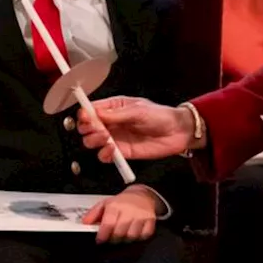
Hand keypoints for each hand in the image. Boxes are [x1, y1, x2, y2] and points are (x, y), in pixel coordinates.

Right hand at [78, 97, 197, 161]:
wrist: (177, 133)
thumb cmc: (161, 116)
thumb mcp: (138, 110)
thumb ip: (116, 114)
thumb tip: (96, 113)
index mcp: (114, 107)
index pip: (91, 109)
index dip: (85, 113)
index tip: (86, 117)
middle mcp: (112, 122)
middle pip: (87, 127)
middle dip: (88, 129)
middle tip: (98, 129)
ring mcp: (115, 137)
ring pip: (92, 142)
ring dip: (95, 141)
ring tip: (107, 138)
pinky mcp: (121, 152)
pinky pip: (105, 156)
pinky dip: (104, 154)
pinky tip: (112, 150)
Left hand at [81, 186, 158, 243]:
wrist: (142, 195)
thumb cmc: (122, 201)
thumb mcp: (105, 203)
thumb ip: (93, 214)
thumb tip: (85, 223)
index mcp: (115, 205)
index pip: (108, 223)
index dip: (102, 235)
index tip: (99, 240)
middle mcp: (128, 210)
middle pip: (119, 233)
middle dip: (113, 239)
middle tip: (111, 237)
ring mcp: (141, 215)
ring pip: (131, 236)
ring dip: (125, 239)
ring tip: (122, 233)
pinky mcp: (150, 220)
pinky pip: (143, 235)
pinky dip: (138, 237)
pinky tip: (133, 232)